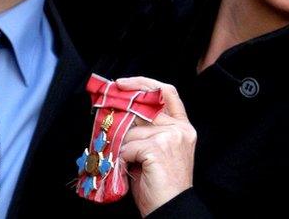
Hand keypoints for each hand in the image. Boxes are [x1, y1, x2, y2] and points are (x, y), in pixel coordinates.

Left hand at [117, 77, 195, 214]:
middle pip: (144, 108)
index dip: (143, 83)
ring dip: (122, 147)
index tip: (122, 84)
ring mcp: (171, 137)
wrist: (170, 209)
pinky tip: (129, 168)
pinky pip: (128, 146)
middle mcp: (180, 129)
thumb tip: (121, 115)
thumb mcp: (155, 151)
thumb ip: (147, 131)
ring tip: (125, 161)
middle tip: (105, 114)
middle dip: (121, 111)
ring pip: (132, 130)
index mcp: (183, 127)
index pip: (166, 92)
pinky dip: (123, 158)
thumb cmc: (160, 185)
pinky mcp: (158, 148)